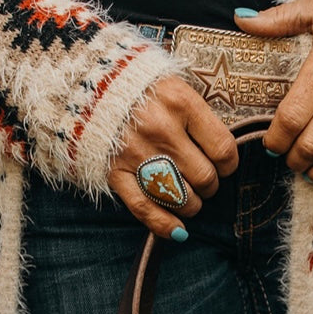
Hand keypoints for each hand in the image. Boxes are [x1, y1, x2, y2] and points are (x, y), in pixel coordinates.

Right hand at [108, 75, 239, 238]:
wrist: (84, 81)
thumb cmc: (137, 84)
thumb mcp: (172, 84)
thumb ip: (196, 114)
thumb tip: (221, 151)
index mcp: (180, 103)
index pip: (222, 149)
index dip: (229, 165)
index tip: (223, 165)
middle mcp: (161, 130)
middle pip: (204, 178)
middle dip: (210, 186)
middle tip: (204, 181)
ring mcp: (137, 154)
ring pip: (180, 198)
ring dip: (191, 205)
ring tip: (188, 197)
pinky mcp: (115, 172)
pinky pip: (145, 208)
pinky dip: (164, 224)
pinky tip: (178, 232)